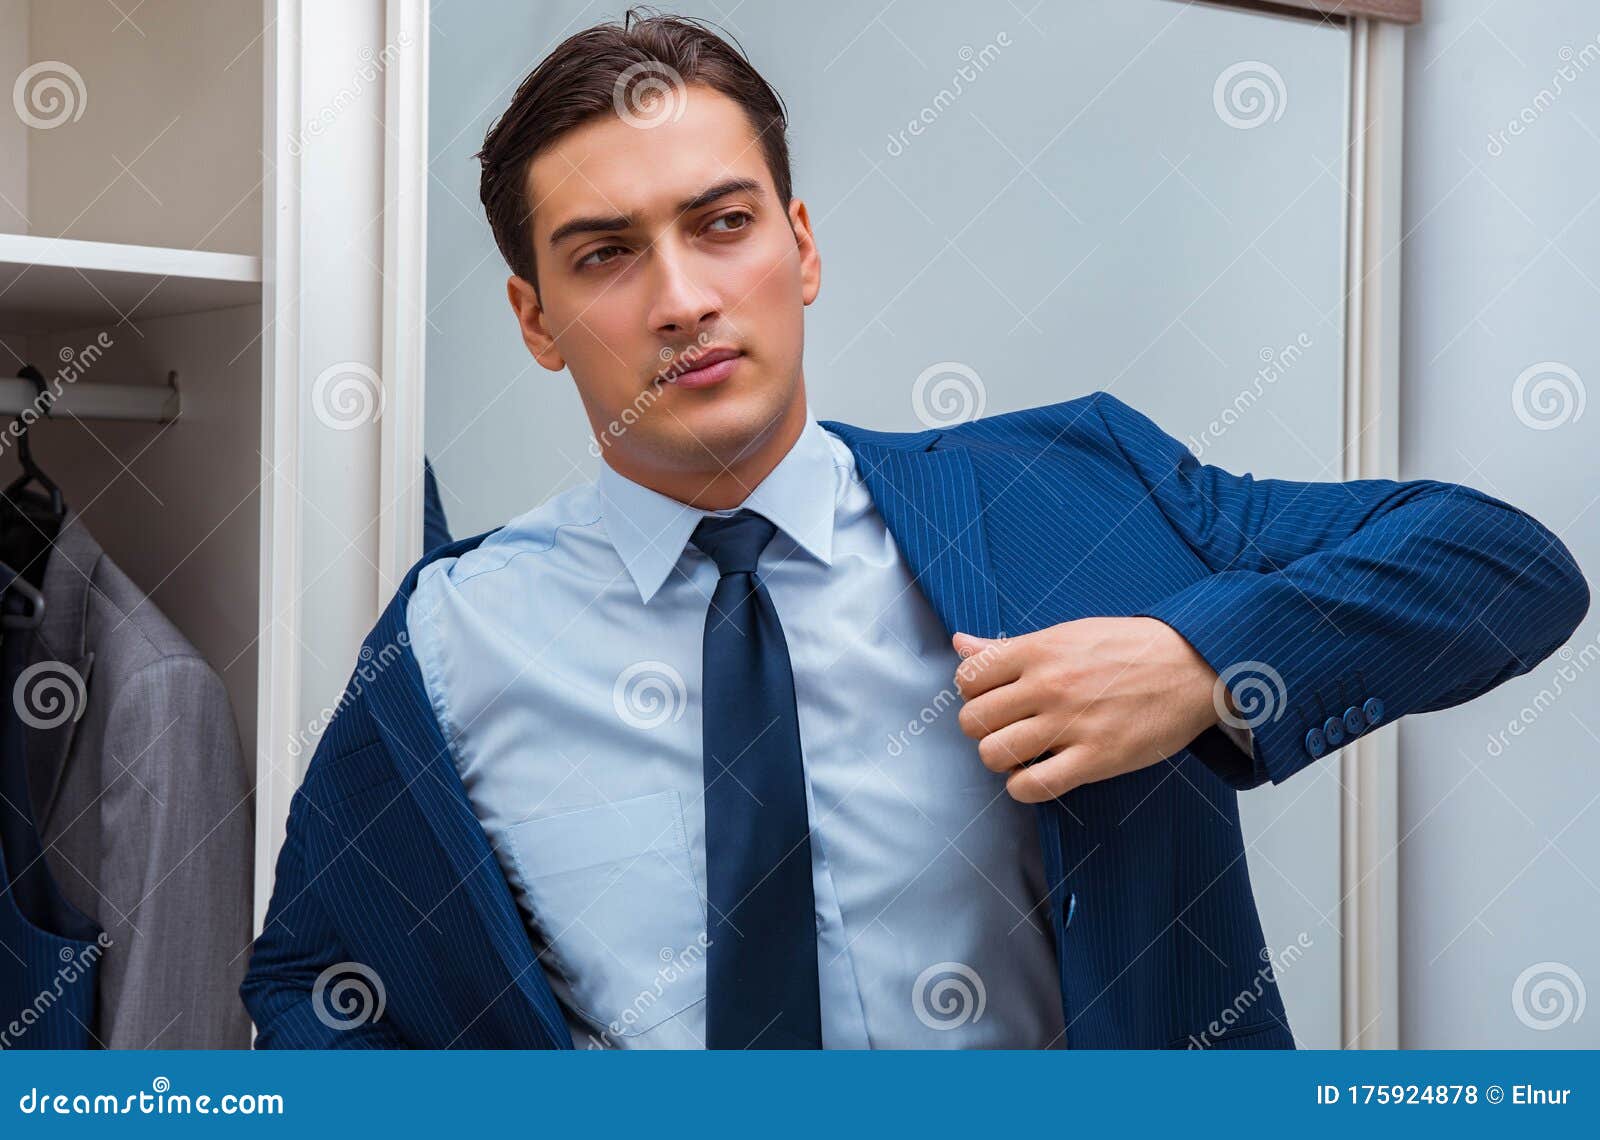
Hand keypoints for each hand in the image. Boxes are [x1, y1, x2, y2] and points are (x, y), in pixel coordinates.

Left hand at [951, 617, 1224, 802]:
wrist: (1193, 665)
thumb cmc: (1127, 648)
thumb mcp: (1064, 634)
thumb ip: (1007, 646)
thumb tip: (959, 643)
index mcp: (1038, 651)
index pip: (967, 678)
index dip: (974, 693)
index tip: (997, 698)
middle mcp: (1048, 686)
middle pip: (972, 721)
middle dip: (984, 729)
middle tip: (1010, 728)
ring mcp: (1071, 724)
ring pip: (993, 754)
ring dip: (1002, 759)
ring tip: (1025, 752)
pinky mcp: (1096, 759)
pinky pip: (1031, 787)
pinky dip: (1024, 788)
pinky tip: (1040, 774)